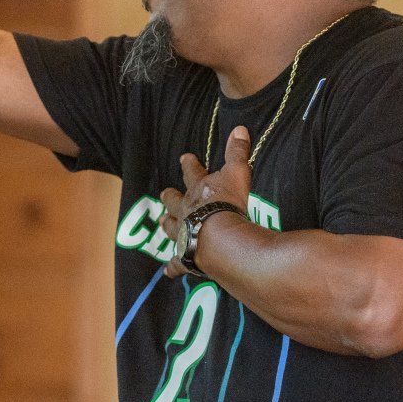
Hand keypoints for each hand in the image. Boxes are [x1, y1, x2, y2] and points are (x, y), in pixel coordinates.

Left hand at [158, 126, 253, 278]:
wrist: (220, 240)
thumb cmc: (229, 205)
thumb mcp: (238, 173)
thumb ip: (237, 152)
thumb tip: (239, 128)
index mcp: (198, 190)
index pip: (192, 173)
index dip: (189, 164)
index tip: (184, 157)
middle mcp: (185, 211)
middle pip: (173, 201)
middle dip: (169, 196)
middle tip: (164, 193)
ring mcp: (183, 234)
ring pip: (170, 228)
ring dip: (167, 225)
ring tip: (163, 223)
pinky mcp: (186, 257)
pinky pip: (177, 263)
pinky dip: (173, 267)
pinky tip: (168, 272)